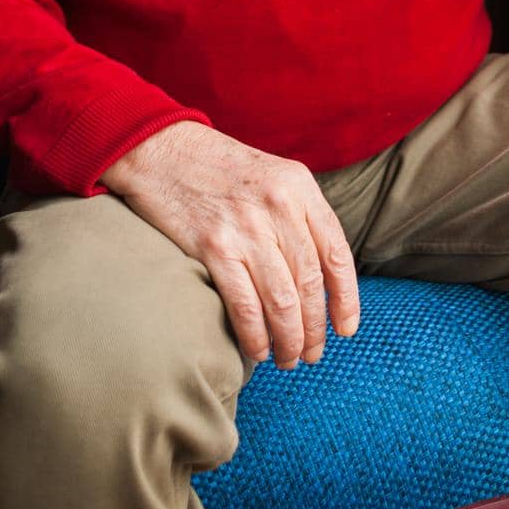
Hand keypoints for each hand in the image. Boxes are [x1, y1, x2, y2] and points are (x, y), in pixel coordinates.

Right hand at [100, 121, 359, 369]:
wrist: (162, 150)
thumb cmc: (218, 168)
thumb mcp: (272, 175)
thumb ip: (298, 214)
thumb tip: (321, 272)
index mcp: (300, 187)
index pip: (337, 253)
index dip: (346, 298)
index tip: (346, 329)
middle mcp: (279, 206)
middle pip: (310, 284)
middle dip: (315, 329)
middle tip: (312, 353)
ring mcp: (247, 228)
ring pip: (283, 302)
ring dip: (289, 340)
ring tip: (287, 358)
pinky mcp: (214, 247)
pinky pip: (245, 306)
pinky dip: (255, 336)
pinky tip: (257, 350)